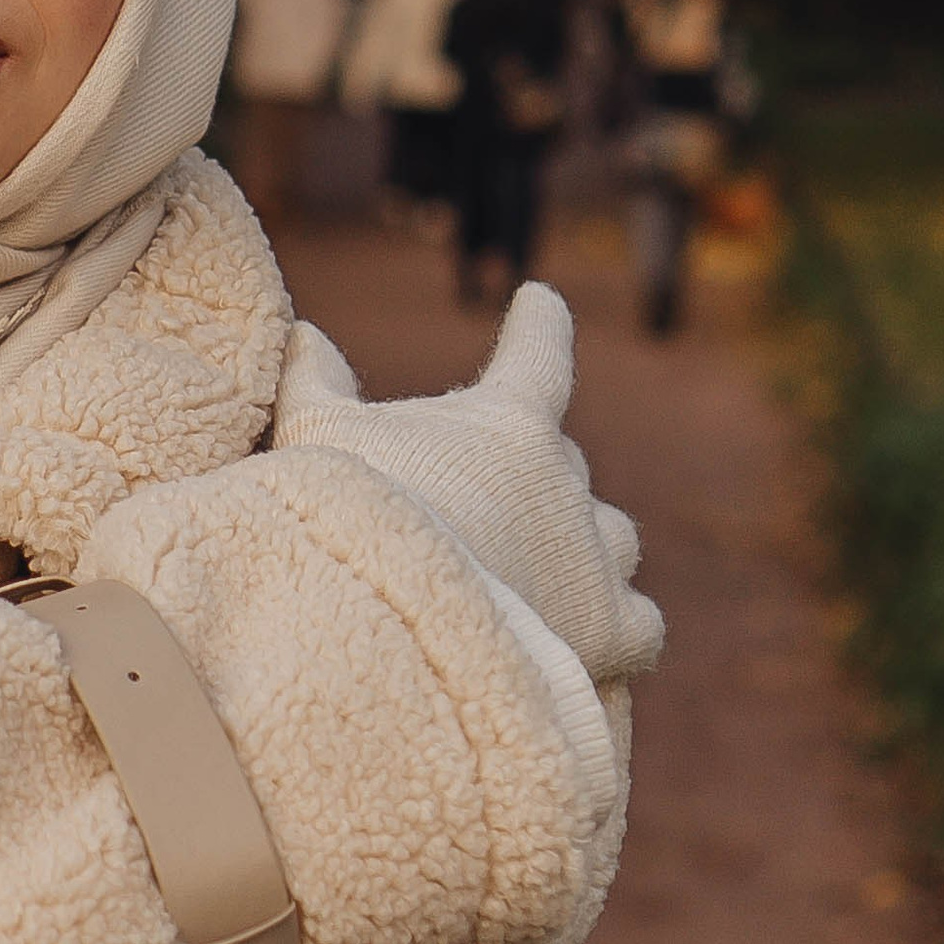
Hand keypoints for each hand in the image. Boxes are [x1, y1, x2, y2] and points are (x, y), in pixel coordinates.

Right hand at [272, 285, 662, 687]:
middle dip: (536, 477)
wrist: (398, 616)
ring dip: (589, 548)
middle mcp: (566, 480)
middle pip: (568, 465)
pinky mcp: (610, 629)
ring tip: (557, 574)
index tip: (540, 300)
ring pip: (615, 539)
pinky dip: (623, 628)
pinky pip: (640, 625)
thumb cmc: (354, 513)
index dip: (539, 325)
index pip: (537, 353)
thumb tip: (303, 334)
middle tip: (490, 503)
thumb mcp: (318, 435)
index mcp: (510, 420)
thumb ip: (315, 382)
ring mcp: (595, 555)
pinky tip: (601, 642)